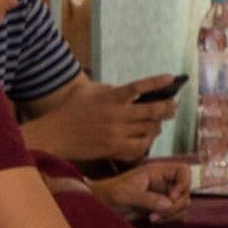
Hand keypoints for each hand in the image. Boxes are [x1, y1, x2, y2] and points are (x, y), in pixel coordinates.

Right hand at [28, 77, 175, 166]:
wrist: (54, 135)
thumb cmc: (67, 111)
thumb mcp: (86, 91)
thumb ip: (106, 89)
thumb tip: (123, 90)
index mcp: (110, 97)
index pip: (139, 87)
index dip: (157, 82)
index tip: (171, 78)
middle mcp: (117, 114)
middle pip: (151, 110)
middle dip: (167, 108)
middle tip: (173, 107)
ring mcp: (116, 133)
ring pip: (148, 129)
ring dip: (157, 126)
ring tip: (159, 124)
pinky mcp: (113, 148)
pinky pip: (138, 147)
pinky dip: (146, 143)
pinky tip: (147, 140)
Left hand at [92, 159, 194, 219]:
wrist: (99, 205)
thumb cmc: (108, 194)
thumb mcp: (125, 195)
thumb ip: (147, 198)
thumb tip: (169, 203)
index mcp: (156, 172)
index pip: (183, 170)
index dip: (183, 183)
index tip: (172, 196)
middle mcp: (162, 183)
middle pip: (186, 191)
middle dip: (176, 204)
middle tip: (159, 214)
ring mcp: (162, 196)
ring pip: (182, 204)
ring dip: (172, 214)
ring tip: (153, 218)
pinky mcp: (159, 209)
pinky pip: (175, 214)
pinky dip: (169, 219)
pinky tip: (153, 220)